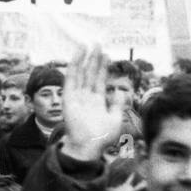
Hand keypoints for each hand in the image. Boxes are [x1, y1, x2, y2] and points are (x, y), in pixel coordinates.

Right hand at [58, 45, 120, 160]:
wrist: (88, 146)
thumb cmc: (102, 137)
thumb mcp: (116, 119)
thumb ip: (118, 105)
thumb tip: (121, 93)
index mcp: (97, 101)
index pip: (99, 80)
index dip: (102, 67)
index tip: (106, 55)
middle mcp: (86, 96)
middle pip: (90, 73)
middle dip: (94, 59)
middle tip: (97, 43)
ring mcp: (77, 96)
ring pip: (81, 73)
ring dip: (84, 59)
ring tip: (88, 45)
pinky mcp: (69, 97)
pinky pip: (71, 78)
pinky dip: (74, 66)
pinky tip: (78, 55)